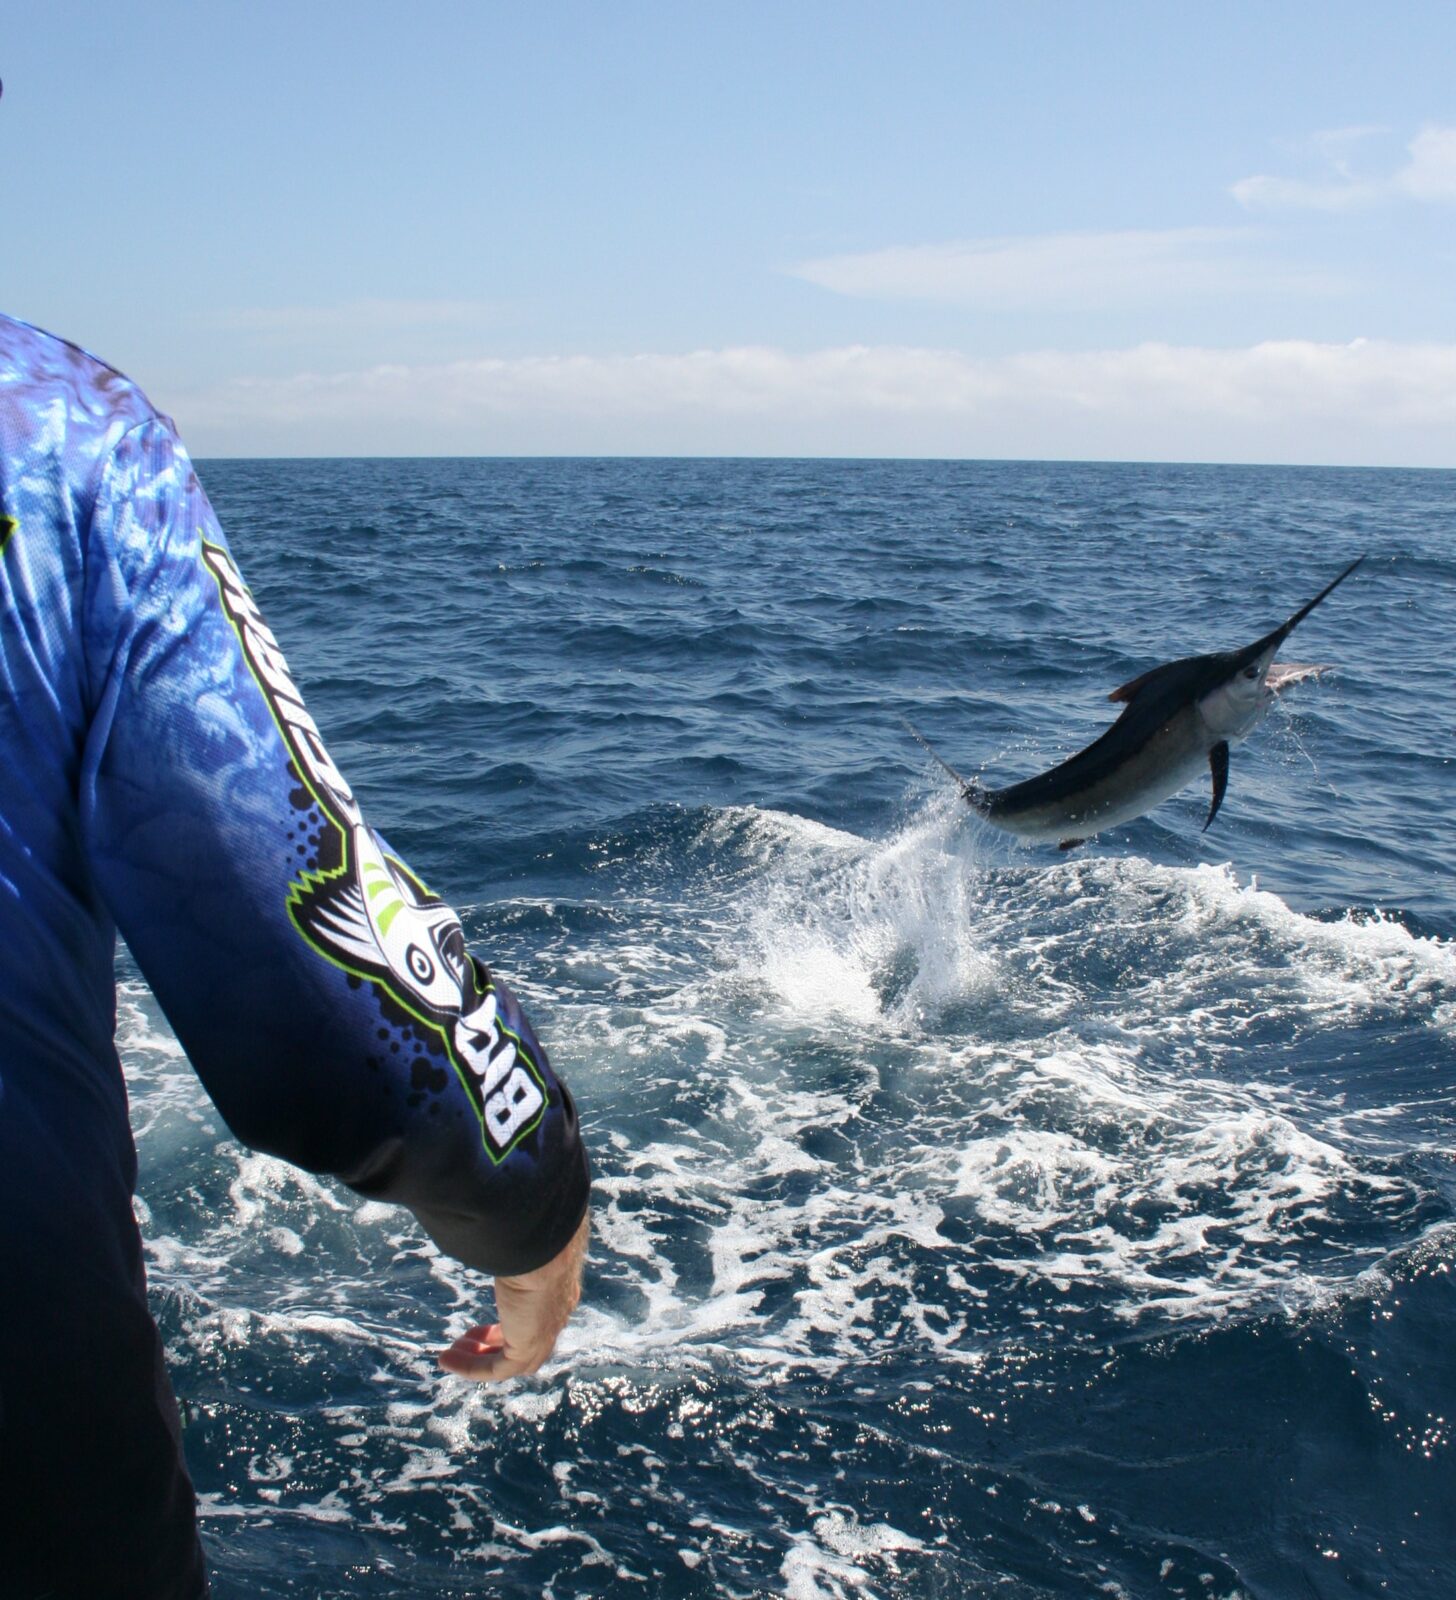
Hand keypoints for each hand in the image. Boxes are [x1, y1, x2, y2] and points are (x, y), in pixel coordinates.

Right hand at [437, 1209, 588, 1381]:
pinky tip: (447, 1360)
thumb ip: (512, 1239)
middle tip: (466, 1340)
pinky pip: (496, 1370)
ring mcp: (545, 1333)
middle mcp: (555, 1314)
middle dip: (492, 1344)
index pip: (535, 1315)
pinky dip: (471, 1367)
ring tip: (451, 1353)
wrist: (545, 1241)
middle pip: (524, 1342)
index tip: (482, 1325)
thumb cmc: (532, 1231)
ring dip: (480, 1359)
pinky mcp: (528, 1346)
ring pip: (511, 1361)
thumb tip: (494, 1218)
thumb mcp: (523, 1238)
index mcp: (559, 1288)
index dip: (507, 1323)